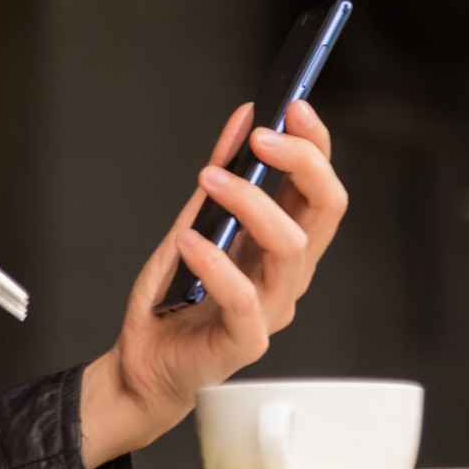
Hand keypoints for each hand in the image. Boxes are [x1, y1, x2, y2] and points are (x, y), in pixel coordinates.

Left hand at [79, 100, 346, 468]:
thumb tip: (244, 117)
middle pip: (326, 210)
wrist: (142, 361)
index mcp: (282, 242)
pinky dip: (216, 263)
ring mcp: (271, 308)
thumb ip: (222, 173)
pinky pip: (245, 299)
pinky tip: (188, 242)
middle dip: (300, 162)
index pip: (321, 188)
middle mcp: (286, 273)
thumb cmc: (175, 295)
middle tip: (259, 137)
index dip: (316, 145)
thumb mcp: (195, 219)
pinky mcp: (243, 341)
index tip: (293, 107)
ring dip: (251, 202)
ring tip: (210, 178)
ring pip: (291, 248)